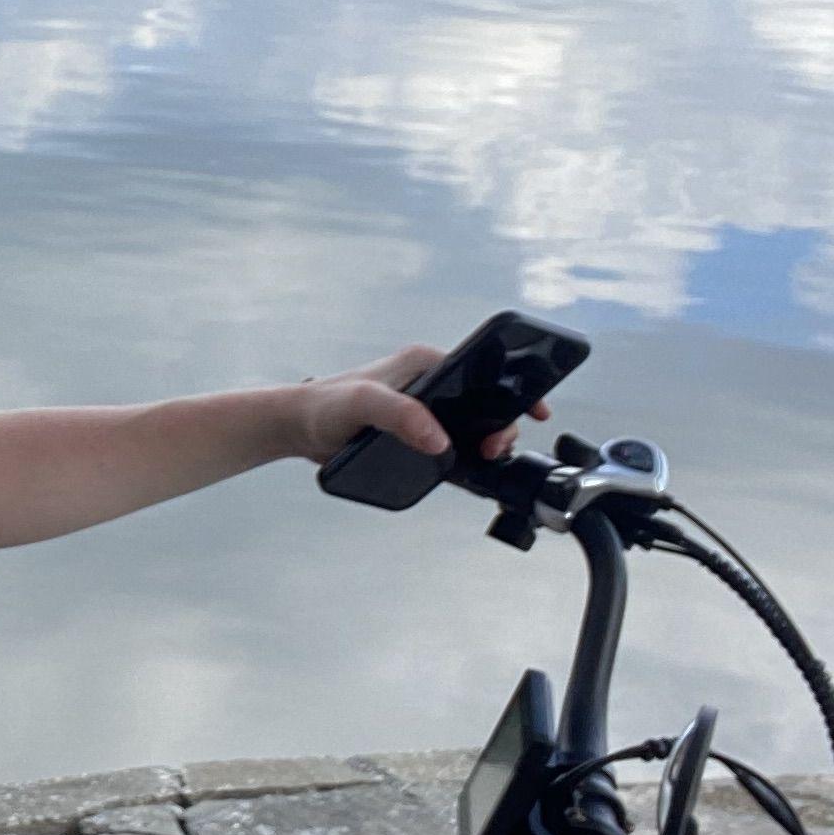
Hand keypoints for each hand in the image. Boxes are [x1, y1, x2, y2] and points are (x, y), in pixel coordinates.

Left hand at [294, 343, 514, 472]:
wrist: (299, 427)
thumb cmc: (325, 404)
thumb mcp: (363, 403)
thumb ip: (400, 414)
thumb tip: (440, 440)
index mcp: (426, 363)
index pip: (483, 369)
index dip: (513, 388)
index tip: (535, 410)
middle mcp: (430, 382)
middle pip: (484, 402)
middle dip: (502, 424)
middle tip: (494, 448)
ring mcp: (425, 409)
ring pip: (471, 425)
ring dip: (486, 442)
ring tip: (486, 458)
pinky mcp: (416, 432)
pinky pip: (453, 444)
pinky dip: (465, 457)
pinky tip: (470, 471)